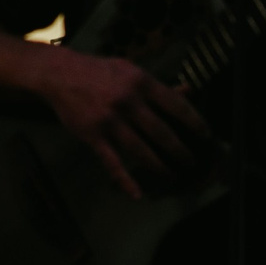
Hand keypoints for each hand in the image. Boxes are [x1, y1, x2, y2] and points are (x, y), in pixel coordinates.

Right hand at [36, 51, 212, 200]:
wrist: (60, 74)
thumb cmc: (100, 72)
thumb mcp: (131, 70)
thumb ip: (158, 85)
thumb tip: (188, 91)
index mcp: (141, 82)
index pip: (176, 105)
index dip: (194, 122)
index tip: (205, 136)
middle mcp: (128, 101)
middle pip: (162, 133)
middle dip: (181, 151)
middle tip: (191, 162)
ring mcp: (110, 120)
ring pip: (141, 151)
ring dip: (160, 167)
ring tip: (172, 175)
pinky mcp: (93, 136)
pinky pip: (112, 163)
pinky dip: (126, 181)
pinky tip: (137, 194)